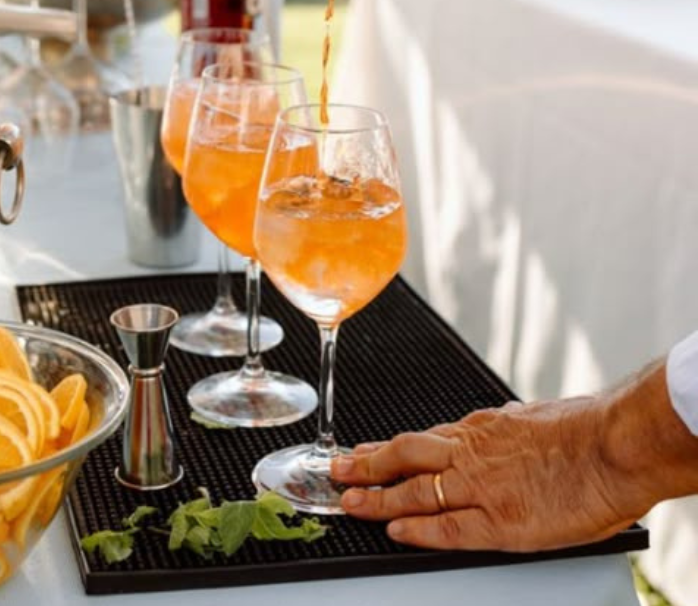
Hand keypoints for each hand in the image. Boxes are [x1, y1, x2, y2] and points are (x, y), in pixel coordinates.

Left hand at [332, 397, 641, 552]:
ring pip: (415, 490)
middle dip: (366, 465)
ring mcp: (482, 488)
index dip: (387, 450)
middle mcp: (471, 454)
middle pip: (404, 456)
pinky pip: (448, 528)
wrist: (612, 445)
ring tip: (348, 502)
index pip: (422, 441)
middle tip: (335, 471)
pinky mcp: (501, 522)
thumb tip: (499, 426)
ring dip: (377, 496)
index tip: (363, 453)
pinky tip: (394, 530)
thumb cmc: (584, 431)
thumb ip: (506, 427)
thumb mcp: (531, 417)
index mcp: (481, 429)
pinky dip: (417, 529)